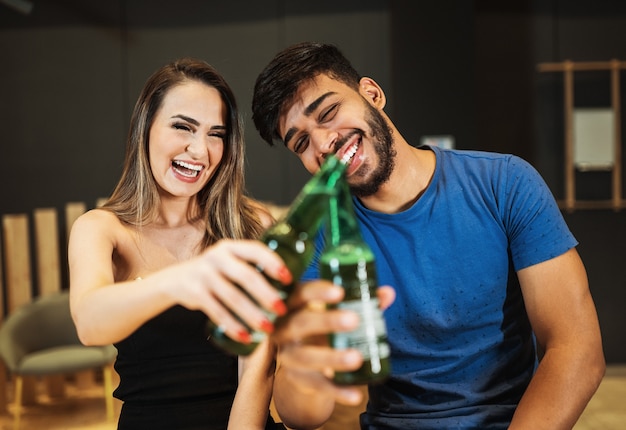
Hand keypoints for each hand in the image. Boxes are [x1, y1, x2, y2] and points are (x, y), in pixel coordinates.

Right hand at [164, 239, 290, 342]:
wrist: (175, 280)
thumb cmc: (214, 272)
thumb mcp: (228, 261)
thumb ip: (249, 266)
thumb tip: (287, 285)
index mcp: (230, 247)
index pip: (256, 250)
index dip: (273, 263)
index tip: (288, 279)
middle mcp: (216, 257)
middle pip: (247, 276)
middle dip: (266, 294)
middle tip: (282, 309)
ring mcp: (204, 275)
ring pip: (233, 297)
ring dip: (252, 314)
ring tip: (268, 327)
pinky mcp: (196, 293)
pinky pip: (218, 312)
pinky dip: (233, 326)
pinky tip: (245, 336)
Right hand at [272, 280, 394, 404]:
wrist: (304, 364)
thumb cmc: (322, 328)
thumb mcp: (336, 312)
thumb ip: (361, 302)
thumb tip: (387, 293)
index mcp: (295, 305)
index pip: (301, 293)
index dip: (318, 292)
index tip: (339, 292)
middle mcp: (285, 329)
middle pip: (300, 323)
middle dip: (326, 321)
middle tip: (354, 320)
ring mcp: (289, 355)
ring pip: (306, 357)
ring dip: (332, 358)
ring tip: (356, 358)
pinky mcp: (298, 379)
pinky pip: (317, 385)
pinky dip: (337, 391)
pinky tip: (356, 394)